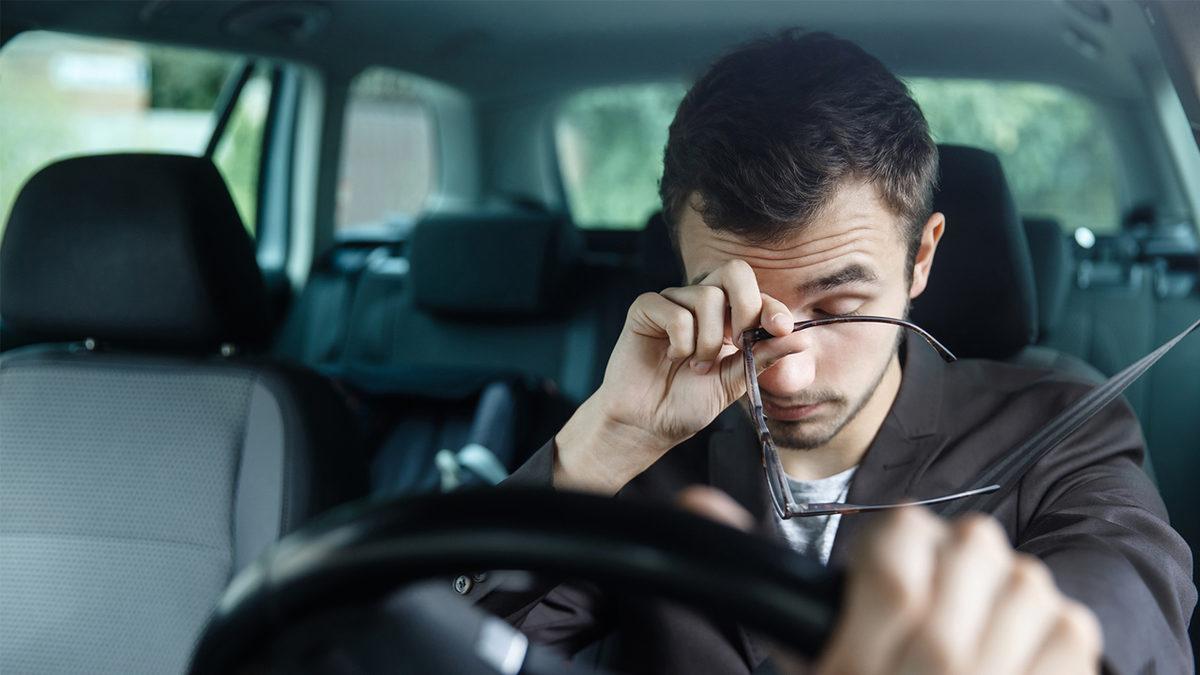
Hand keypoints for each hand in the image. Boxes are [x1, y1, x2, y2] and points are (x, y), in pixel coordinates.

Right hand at [554, 260, 795, 493]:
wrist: (648, 424)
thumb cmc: (687, 402)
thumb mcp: (734, 381)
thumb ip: (762, 357)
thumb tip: (802, 339)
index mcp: (727, 317)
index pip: (756, 294)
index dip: (771, 307)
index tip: (780, 329)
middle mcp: (701, 302)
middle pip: (734, 272)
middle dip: (745, 307)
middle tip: (737, 343)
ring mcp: (673, 302)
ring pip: (707, 297)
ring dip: (708, 341)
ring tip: (696, 365)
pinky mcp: (646, 308)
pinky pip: (675, 311)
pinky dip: (681, 341)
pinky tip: (673, 356)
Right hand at [677, 488, 1102, 674]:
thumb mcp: (798, 665)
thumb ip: (762, 586)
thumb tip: (693, 503)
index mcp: (862, 654)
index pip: (901, 539)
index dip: (897, 541)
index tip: (891, 564)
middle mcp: (936, 664)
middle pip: (974, 545)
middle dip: (953, 560)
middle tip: (937, 595)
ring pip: (1028, 578)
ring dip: (1004, 595)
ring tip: (979, 626)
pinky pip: (1074, 627)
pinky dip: (1051, 632)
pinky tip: (1019, 653)